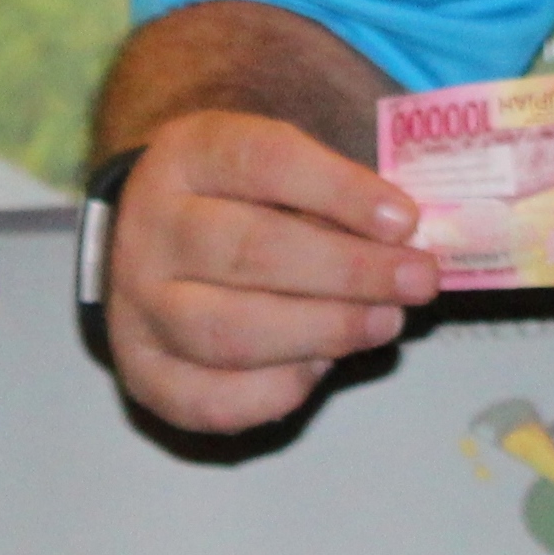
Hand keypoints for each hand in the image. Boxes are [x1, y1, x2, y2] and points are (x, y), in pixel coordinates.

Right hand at [102, 111, 438, 433]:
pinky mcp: (144, 373)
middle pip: (250, 252)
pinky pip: (215, 399)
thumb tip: (403, 240)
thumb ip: (332, 193)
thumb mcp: (275, 166)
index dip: (340, 191)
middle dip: (348, 271)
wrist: (156, 239)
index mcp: (186, 155)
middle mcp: (150, 228)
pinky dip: (281, 387)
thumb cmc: (240, 198)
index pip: (263, 162)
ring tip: (384, 322)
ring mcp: (136, 306)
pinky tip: (324, 363)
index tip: (405, 219)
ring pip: (230, 332)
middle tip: (416, 280)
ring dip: (323, 331)